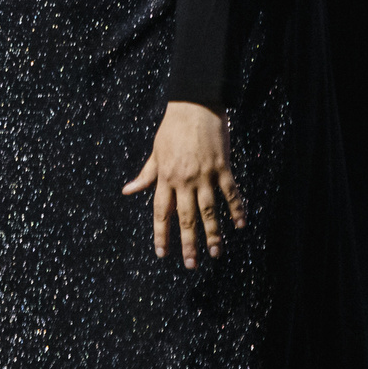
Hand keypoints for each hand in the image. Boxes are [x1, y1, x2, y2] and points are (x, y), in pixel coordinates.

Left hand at [121, 102, 244, 268]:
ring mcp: (205, 174)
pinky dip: (236, 209)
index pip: (161, 212)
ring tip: (215, 253)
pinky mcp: (222, 166)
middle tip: (191, 264)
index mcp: (165, 177)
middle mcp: (184, 179)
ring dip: (213, 233)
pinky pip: (230, 192)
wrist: (194, 104)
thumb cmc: (172, 128)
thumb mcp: (155, 151)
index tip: (162, 253)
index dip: (161, 234)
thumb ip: (145, 175)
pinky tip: (240, 225)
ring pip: (209, 210)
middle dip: (188, 243)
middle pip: (186, 217)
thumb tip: (127, 191)